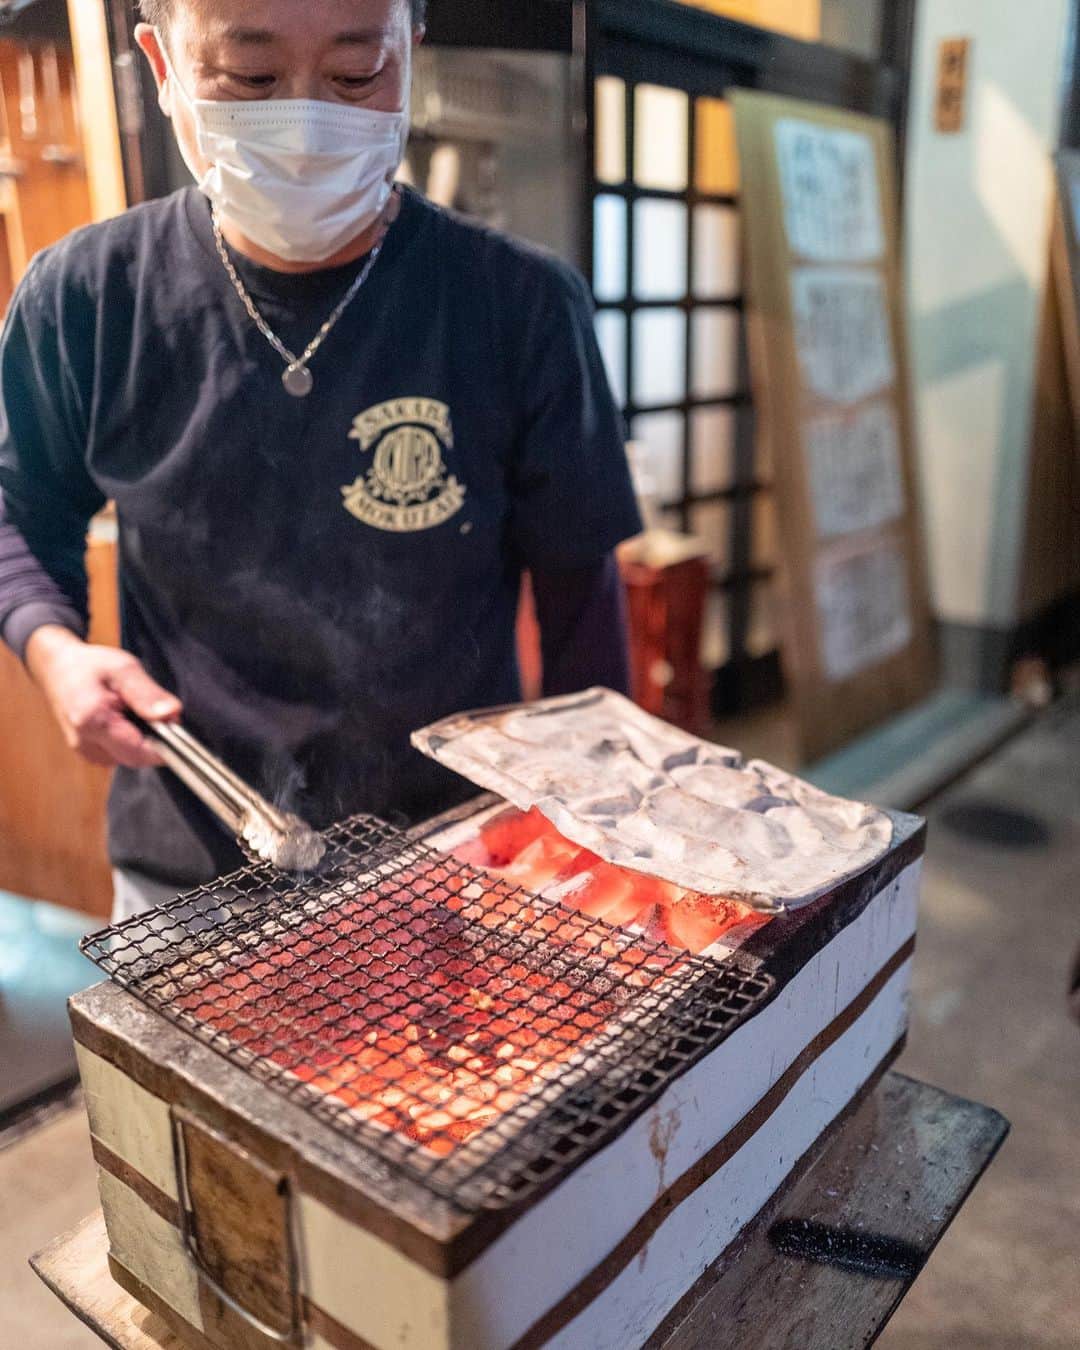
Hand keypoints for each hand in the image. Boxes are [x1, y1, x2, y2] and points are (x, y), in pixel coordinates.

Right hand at [25, 626, 181, 768]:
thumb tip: (171, 714)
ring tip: (135, 710)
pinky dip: (130, 741)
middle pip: (137, 758)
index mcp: (92, 720)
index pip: (140, 751)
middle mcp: (85, 743)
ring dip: (143, 740)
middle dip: (155, 740)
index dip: (165, 743)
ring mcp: (85, 751)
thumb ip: (147, 693)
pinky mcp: (89, 753)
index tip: (174, 724)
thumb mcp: (123, 668)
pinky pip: (120, 755)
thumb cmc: (90, 665)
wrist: (57, 669)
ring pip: (130, 758)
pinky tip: (126, 720)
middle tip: (156, 710)